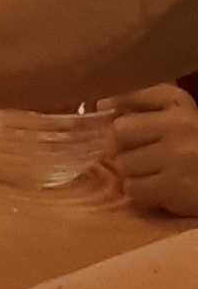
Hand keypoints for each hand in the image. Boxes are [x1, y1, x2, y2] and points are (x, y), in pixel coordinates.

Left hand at [106, 87, 197, 217]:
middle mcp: (179, 125)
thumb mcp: (180, 118)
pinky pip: (133, 188)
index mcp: (179, 104)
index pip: (133, 96)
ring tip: (151, 174)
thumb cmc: (195, 148)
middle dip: (121, 146)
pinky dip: (140, 192)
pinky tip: (156, 189)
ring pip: (123, 163)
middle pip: (120, 131)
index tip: (107, 111)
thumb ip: (145, 106)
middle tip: (135, 154)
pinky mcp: (174, 186)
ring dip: (131, 172)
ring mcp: (177, 156)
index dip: (117, 107)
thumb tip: (101, 104)